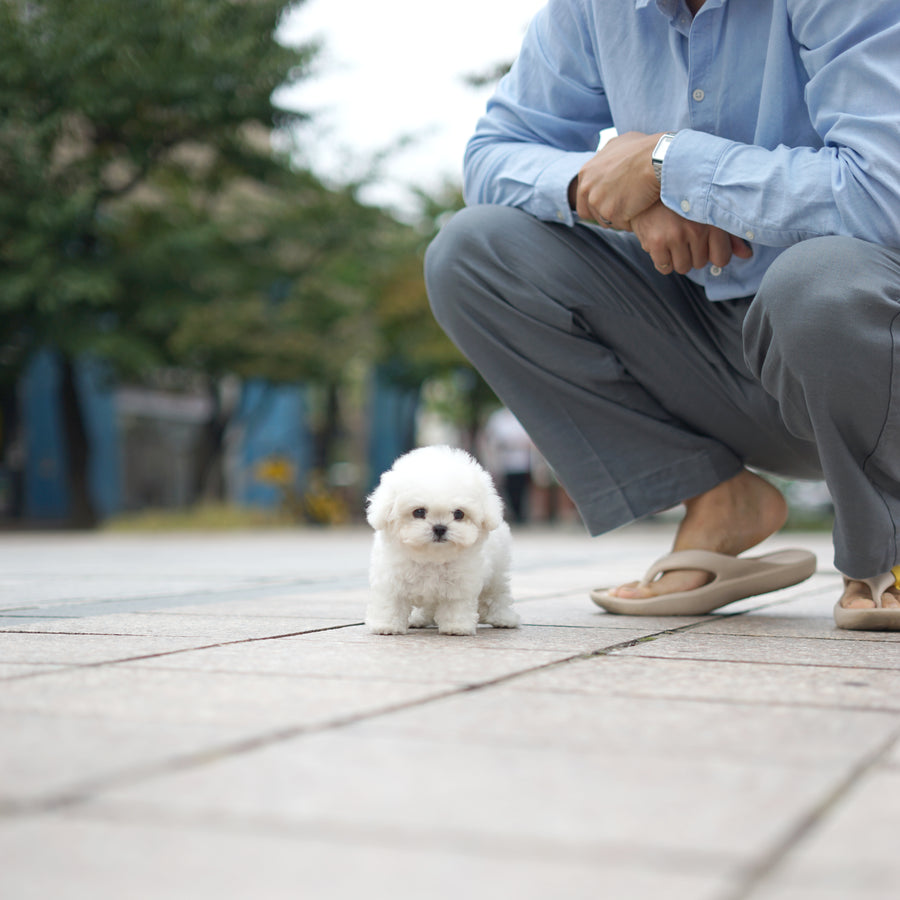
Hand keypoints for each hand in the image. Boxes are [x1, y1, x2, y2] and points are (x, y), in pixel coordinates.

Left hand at [570, 131, 661, 228]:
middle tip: (624, 207)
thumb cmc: (643, 148)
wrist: (657, 158)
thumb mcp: (618, 144)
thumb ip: (606, 157)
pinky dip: (631, 221)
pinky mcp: (611, 213)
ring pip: (606, 220)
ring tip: (635, 206)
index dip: (597, 202)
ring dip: (619, 217)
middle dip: (607, 212)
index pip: (583, 199)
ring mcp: (598, 202)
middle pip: (592, 213)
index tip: (611, 202)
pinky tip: (641, 210)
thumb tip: (603, 159)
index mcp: (586, 172)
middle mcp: (587, 188)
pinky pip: (620, 224)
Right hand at [630, 202, 752, 274]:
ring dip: (678, 259)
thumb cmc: (683, 203)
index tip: (705, 244)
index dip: (713, 254)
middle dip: (694, 255)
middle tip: (685, 237)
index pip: (722, 258)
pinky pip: (664, 268)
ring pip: (683, 267)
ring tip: (673, 241)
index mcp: (713, 221)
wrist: (649, 189)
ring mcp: (675, 236)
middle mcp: (696, 229)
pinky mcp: (656, 242)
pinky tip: (661, 246)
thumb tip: (748, 255)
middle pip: (701, 264)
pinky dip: (663, 261)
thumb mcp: (710, 213)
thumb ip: (731, 236)